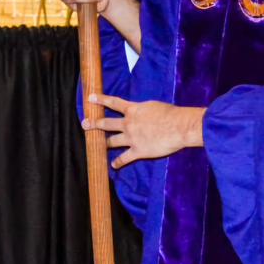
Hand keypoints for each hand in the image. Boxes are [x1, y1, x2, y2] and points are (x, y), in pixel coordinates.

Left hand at [82, 94, 204, 169]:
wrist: (178, 126)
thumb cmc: (169, 113)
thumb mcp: (152, 106)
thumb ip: (142, 109)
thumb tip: (140, 111)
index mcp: (132, 110)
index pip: (113, 102)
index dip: (100, 99)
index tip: (90, 98)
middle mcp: (128, 123)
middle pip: (107, 123)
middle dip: (94, 124)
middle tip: (85, 123)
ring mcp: (132, 138)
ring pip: (113, 141)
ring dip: (105, 143)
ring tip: (98, 145)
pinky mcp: (138, 151)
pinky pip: (125, 158)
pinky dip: (118, 162)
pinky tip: (113, 165)